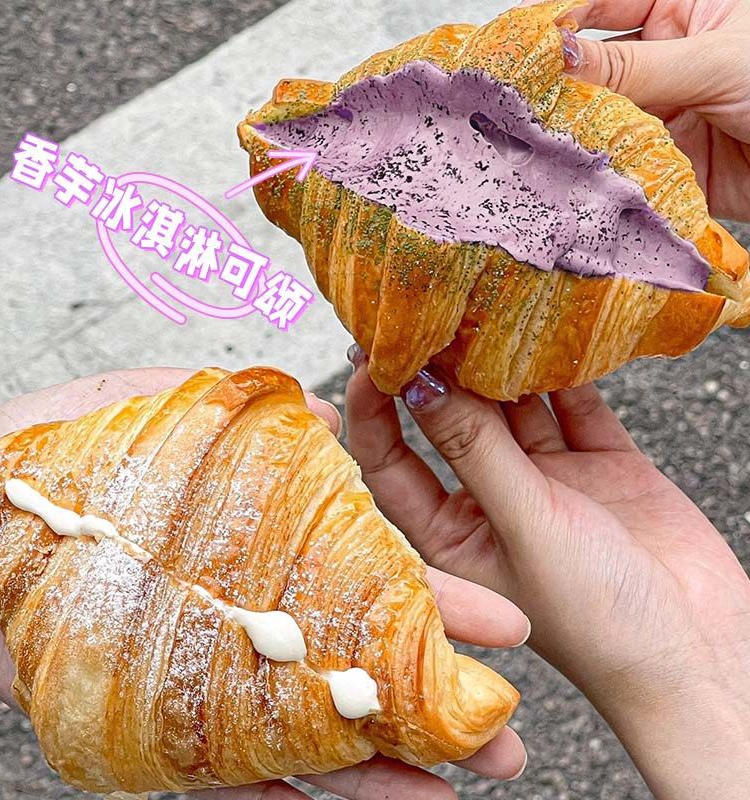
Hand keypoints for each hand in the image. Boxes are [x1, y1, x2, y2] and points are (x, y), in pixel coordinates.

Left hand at [0, 367, 528, 799]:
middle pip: (355, 663)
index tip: (506, 624)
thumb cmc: (68, 450)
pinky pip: (235, 773)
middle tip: (511, 735)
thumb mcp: (170, 408)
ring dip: (389, 760)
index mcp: (262, 545)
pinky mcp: (155, 720)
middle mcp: (249, 614)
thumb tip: (336, 424)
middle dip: (435, 698)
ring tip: (465, 786)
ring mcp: (209, 673)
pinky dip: (299, 794)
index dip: (434, 603)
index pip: (365, 579)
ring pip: (313, 729)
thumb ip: (248, 417)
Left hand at [345, 348, 749, 798]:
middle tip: (427, 312)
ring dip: (501, 364)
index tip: (372, 356)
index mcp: (449, 532)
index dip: (374, 410)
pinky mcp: (600, 464)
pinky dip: (563, 374)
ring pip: (513, 408)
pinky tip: (549, 331)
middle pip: (451, 424)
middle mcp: (490, 500)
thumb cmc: (600, 619)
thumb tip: (422, 383)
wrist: (701, 654)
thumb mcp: (527, 527)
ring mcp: (547, 480)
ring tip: (485, 309)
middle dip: (438, 373)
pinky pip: (572, 406)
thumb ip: (476, 451)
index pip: (390, 461)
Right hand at [529, 0, 749, 220]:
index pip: (606, 4)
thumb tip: (561, 57)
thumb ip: (632, 66)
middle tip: (521, 93)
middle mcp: (668, 56)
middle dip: (560, 77)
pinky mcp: (659, 157)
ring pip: (599, 112)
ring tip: (540, 131)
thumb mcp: (713, 60)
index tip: (527, 42)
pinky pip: (615, 156)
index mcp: (685, 8)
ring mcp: (661, 108)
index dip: (564, 18)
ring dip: (573, 123)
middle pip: (595, 62)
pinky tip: (573, 162)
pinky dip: (594, 163)